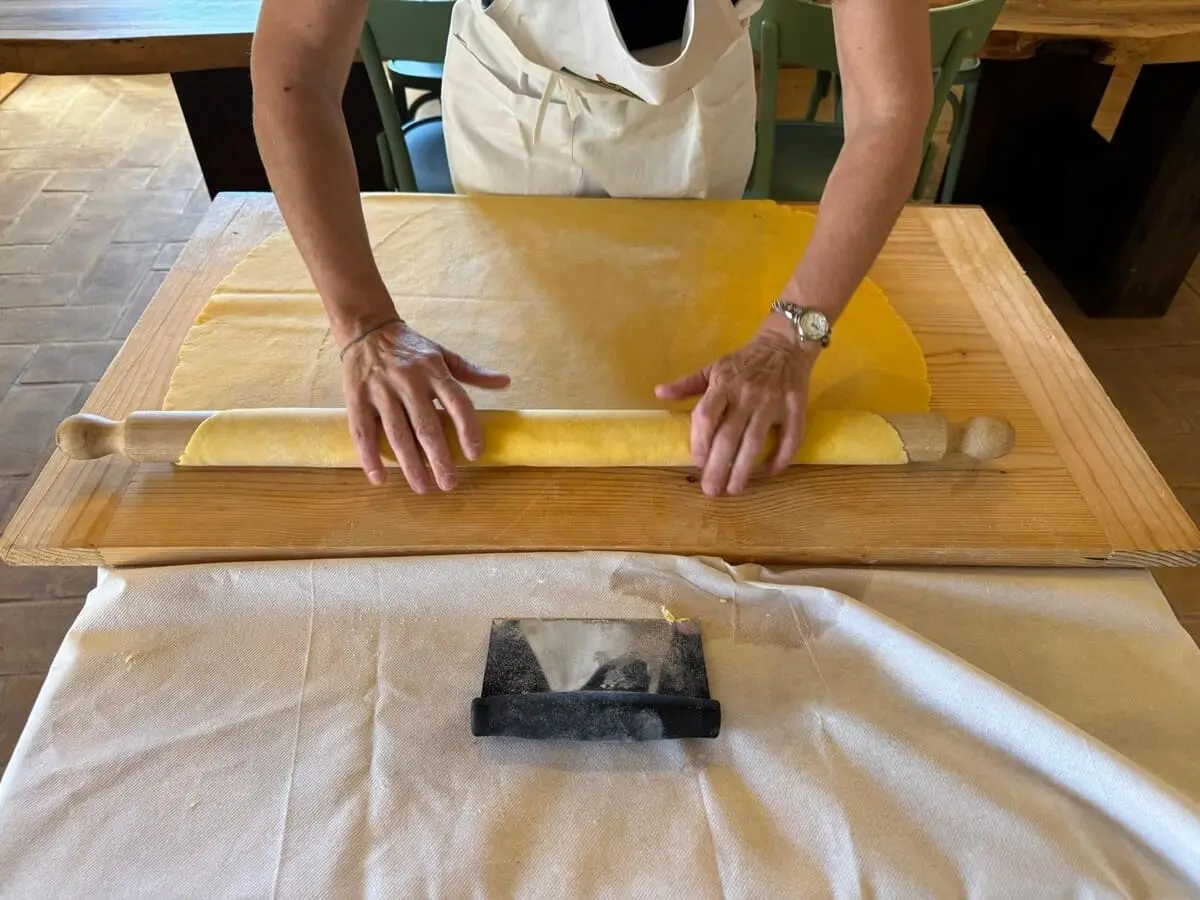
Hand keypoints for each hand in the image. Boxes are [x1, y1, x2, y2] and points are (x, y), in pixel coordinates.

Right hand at [341, 320, 509, 490]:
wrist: (366, 329)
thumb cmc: (411, 348)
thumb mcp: (443, 354)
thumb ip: (472, 372)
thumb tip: (505, 382)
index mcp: (433, 370)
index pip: (457, 402)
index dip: (468, 430)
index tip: (475, 455)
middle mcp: (408, 381)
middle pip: (427, 426)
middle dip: (439, 459)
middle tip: (449, 484)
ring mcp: (381, 390)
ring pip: (397, 434)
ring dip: (410, 464)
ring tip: (423, 487)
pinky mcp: (356, 398)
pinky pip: (363, 431)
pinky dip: (370, 457)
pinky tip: (380, 478)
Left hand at [655, 319, 817, 496]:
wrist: (785, 343)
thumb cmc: (745, 361)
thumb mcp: (713, 367)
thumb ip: (687, 384)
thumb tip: (659, 393)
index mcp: (724, 386)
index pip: (706, 417)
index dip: (699, 442)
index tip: (698, 461)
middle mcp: (747, 396)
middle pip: (728, 436)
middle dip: (717, 466)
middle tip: (710, 489)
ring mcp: (773, 403)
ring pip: (755, 442)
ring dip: (743, 469)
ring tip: (734, 489)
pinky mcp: (796, 408)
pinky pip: (790, 438)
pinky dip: (780, 458)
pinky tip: (769, 472)